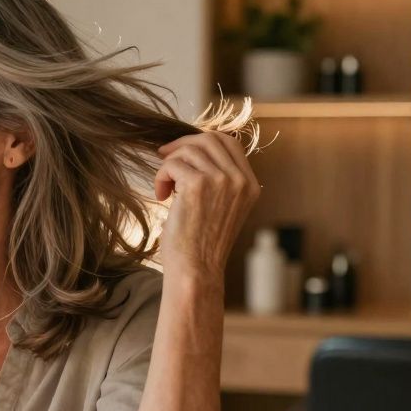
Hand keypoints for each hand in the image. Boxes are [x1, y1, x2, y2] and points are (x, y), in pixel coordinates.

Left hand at [154, 131, 259, 281]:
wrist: (196, 271)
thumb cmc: (200, 245)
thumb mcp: (222, 210)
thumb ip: (219, 183)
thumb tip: (192, 151)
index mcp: (250, 185)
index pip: (229, 142)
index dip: (201, 141)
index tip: (181, 152)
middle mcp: (240, 180)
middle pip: (209, 139)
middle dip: (182, 146)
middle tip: (164, 160)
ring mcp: (222, 180)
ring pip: (188, 150)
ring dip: (169, 166)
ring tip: (164, 190)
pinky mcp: (198, 184)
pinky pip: (172, 164)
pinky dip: (161, 177)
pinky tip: (161, 196)